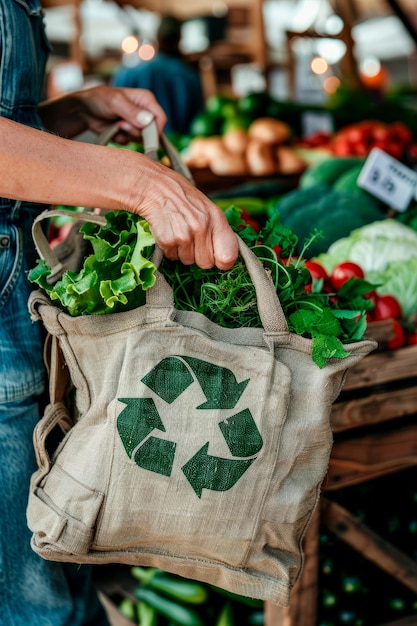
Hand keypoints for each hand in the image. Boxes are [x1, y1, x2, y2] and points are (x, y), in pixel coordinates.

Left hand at [39, 85, 166, 140]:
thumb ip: (132, 111)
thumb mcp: (115, 102)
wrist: (84, 110)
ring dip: (128, 135)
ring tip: (116, 125)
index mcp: (146, 100)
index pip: (161, 119)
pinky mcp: (129, 133)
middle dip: (137, 132)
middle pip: (153, 132)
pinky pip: (131, 143)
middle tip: (122, 125)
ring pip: (142, 139)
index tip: (143, 134)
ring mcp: (137, 124)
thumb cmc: (99, 99)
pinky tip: (113, 130)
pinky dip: (121, 139)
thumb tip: (148, 121)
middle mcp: (145, 113)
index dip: (155, 129)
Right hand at [131, 159, 238, 269]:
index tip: (218, 258)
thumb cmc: (184, 200)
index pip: (229, 256)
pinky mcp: (167, 240)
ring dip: (182, 252)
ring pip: (188, 261)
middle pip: (206, 264)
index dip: (223, 261)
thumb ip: (218, 231)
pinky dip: (169, 249)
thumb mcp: (207, 209)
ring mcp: (184, 234)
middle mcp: (202, 227)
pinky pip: (172, 257)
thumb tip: (226, 258)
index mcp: (216, 219)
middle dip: (199, 256)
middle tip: (192, 240)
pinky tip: (168, 232)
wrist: (154, 187)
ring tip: (178, 232)